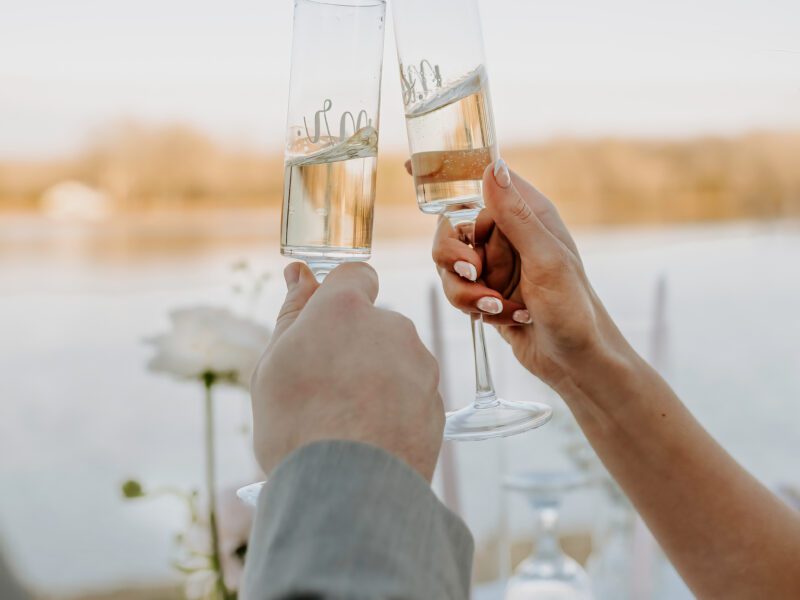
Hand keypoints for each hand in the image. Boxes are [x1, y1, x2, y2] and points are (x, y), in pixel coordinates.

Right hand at [250, 262, 443, 480]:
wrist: (348, 492)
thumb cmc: (297, 425)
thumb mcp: (274, 365)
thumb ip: (292, 314)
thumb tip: (299, 274)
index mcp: (346, 309)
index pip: (356, 274)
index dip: (341, 295)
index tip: (327, 321)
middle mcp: (392, 327)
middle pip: (375, 323)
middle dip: (355, 344)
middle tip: (324, 388)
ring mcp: (420, 364)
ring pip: (395, 358)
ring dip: (377, 376)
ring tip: (347, 421)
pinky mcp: (436, 401)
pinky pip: (412, 392)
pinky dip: (396, 407)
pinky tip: (371, 437)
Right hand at [428, 158, 630, 388]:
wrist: (577, 362)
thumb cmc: (574, 309)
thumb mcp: (545, 259)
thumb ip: (515, 215)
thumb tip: (492, 166)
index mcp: (527, 214)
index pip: (480, 181)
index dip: (445, 175)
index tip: (405, 166)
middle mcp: (509, 235)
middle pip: (451, 230)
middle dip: (455, 259)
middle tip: (472, 273)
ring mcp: (496, 266)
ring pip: (450, 267)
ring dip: (470, 293)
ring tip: (501, 308)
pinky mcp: (488, 293)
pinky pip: (459, 292)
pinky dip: (478, 308)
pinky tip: (507, 318)